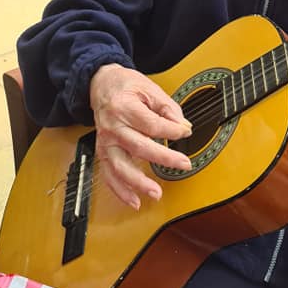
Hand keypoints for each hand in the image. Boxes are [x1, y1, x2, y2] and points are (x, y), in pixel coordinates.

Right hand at [89, 63, 192, 209]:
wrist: (101, 86)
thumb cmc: (125, 86)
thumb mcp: (149, 88)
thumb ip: (168, 108)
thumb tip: (183, 126)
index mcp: (124, 107)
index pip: (150, 124)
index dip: (171, 130)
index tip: (185, 133)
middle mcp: (112, 127)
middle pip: (138, 146)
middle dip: (163, 158)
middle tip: (183, 164)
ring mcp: (105, 142)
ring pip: (120, 167)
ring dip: (138, 183)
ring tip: (156, 193)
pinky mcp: (103, 153)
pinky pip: (109, 176)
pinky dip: (120, 191)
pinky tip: (134, 201)